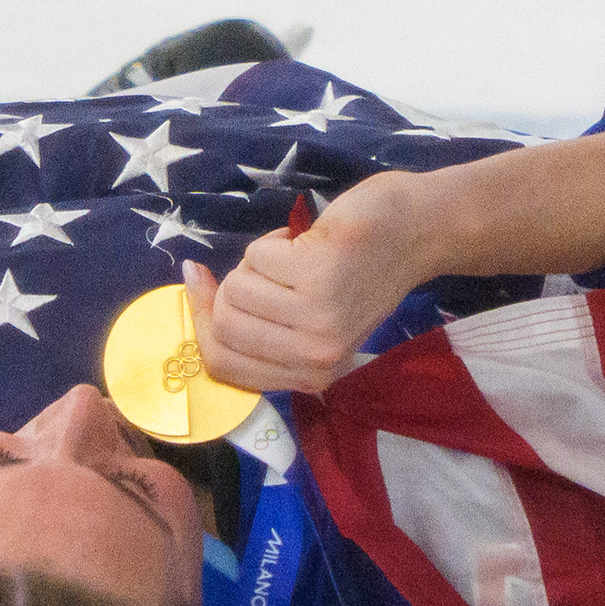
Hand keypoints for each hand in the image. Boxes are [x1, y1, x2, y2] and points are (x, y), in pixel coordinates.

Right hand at [189, 175, 437, 390]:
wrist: (413, 231)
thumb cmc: (358, 274)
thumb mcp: (311, 321)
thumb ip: (263, 329)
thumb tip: (191, 289)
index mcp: (310, 374)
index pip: (223, 365)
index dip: (200, 323)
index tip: (199, 284)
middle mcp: (314, 354)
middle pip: (224, 324)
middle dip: (230, 286)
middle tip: (269, 269)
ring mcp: (318, 315)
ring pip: (237, 287)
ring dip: (258, 261)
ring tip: (296, 256)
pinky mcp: (318, 272)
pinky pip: (257, 254)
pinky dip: (276, 238)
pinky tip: (308, 240)